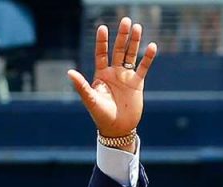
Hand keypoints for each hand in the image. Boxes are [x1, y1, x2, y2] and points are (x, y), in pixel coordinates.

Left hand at [67, 17, 157, 141]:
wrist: (118, 130)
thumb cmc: (101, 116)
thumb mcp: (91, 100)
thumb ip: (81, 86)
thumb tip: (70, 72)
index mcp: (101, 75)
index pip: (101, 53)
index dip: (102, 41)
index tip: (102, 27)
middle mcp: (113, 73)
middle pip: (118, 50)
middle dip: (122, 36)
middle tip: (126, 20)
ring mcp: (126, 77)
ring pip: (131, 55)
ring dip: (134, 42)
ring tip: (137, 27)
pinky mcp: (137, 84)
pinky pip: (143, 68)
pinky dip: (147, 58)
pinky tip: (152, 46)